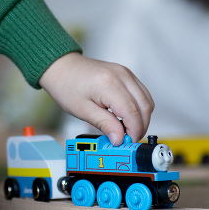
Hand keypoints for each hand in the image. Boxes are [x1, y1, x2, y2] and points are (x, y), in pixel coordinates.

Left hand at [39, 52, 153, 144]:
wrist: (61, 67)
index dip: (134, 131)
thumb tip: (119, 138)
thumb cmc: (66, 86)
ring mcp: (125, 73)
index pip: (133, 113)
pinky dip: (138, 107)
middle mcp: (122, 76)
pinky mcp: (126, 74)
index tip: (127, 142)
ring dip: (141, 118)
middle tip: (127, 139)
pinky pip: (141, 93)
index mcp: (109, 84)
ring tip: (126, 129)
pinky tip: (125, 117)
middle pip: (145, 106)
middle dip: (140, 126)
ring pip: (146, 100)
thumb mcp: (83, 111)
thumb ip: (104, 124)